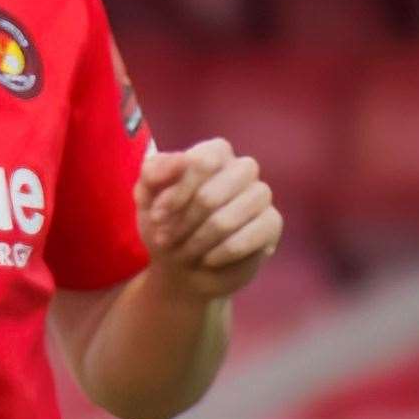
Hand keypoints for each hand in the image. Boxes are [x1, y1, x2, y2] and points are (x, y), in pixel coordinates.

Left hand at [134, 138, 282, 302]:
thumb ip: (153, 171)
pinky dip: (223, 252)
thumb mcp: (146, 195)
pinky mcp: (272, 224)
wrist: (181, 266)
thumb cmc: (165, 222)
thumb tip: (181, 159)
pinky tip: (209, 259)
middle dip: (183, 223)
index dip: (176, 194)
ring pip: (230, 218)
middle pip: (212, 195)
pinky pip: (253, 236)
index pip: (201, 163)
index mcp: (215, 152)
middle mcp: (242, 168)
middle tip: (166, 240)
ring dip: (200, 241)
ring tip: (184, 252)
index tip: (156, 218)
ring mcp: (260, 195)